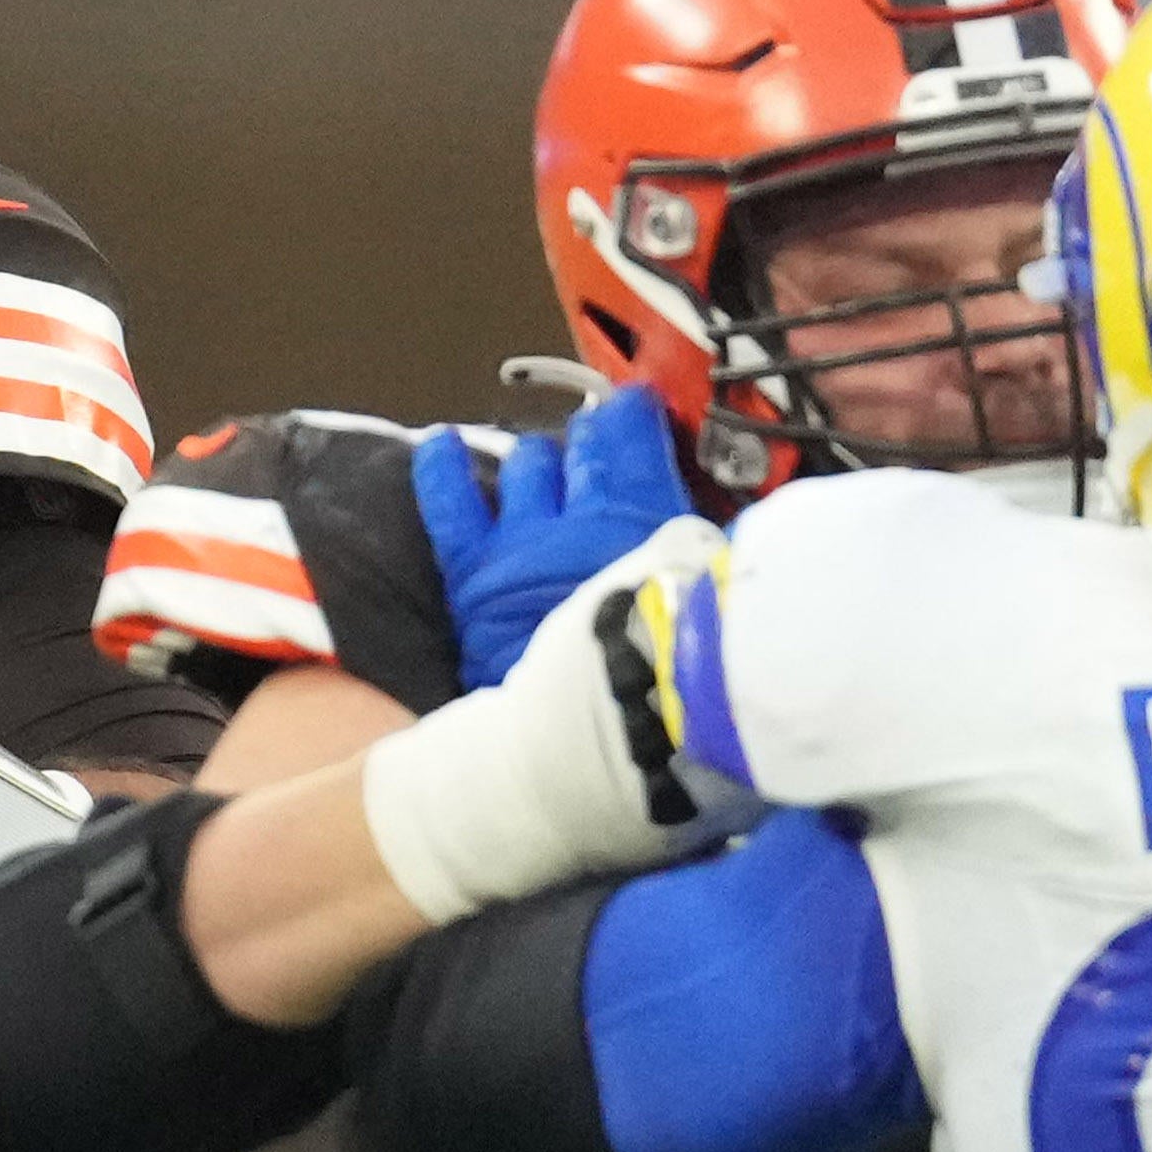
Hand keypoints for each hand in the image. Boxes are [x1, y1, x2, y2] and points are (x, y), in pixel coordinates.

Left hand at [405, 385, 695, 688]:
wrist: (599, 741)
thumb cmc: (675, 678)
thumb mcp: (711, 598)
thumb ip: (706, 552)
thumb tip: (713, 527)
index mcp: (650, 514)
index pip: (636, 434)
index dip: (635, 414)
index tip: (639, 410)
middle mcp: (583, 512)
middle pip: (584, 445)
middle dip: (592, 440)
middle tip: (598, 448)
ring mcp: (522, 539)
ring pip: (527, 463)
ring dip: (539, 464)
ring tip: (546, 474)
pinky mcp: (474, 573)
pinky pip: (449, 502)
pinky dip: (441, 468)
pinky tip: (438, 444)